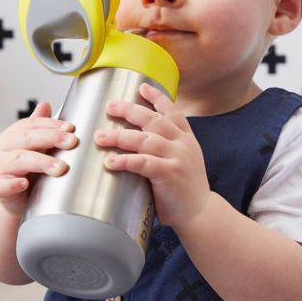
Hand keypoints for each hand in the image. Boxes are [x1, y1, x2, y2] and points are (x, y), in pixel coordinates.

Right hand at [0, 101, 77, 215]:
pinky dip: (12, 184)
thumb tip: (45, 104)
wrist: (17, 201)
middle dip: (51, 138)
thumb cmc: (30, 172)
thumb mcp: (37, 148)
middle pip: (27, 139)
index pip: (33, 125)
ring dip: (40, 162)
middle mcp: (4, 148)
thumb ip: (41, 128)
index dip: (52, 125)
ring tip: (60, 168)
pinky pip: (1, 185)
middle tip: (72, 142)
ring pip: (18, 160)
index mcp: (14, 135)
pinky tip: (24, 183)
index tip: (71, 129)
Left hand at [94, 82, 211, 230]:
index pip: (172, 111)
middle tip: (110, 106)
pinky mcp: (169, 174)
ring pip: (144, 139)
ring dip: (119, 136)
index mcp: (186, 139)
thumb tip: (137, 141)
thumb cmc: (186, 190)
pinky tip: (110, 161)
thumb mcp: (183, 161)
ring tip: (100, 137)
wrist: (201, 214)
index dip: (157, 98)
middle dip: (129, 110)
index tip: (142, 86)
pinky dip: (125, 160)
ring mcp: (177, 158)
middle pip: (153, 120)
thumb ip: (166, 149)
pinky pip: (143, 163)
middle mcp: (183, 144)